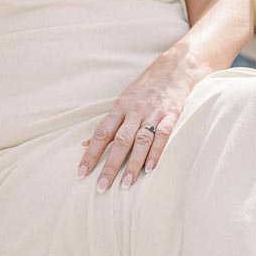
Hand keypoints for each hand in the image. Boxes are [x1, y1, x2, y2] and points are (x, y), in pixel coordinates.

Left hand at [78, 47, 207, 191]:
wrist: (173, 69)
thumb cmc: (143, 90)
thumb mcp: (122, 103)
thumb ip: (107, 126)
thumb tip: (85, 145)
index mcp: (119, 108)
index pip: (101, 133)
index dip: (90, 154)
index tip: (81, 173)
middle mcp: (134, 111)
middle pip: (120, 141)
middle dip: (110, 165)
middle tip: (102, 187)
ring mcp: (153, 113)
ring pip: (141, 141)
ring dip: (133, 164)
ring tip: (126, 185)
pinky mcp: (172, 115)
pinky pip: (164, 135)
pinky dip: (157, 152)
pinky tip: (150, 169)